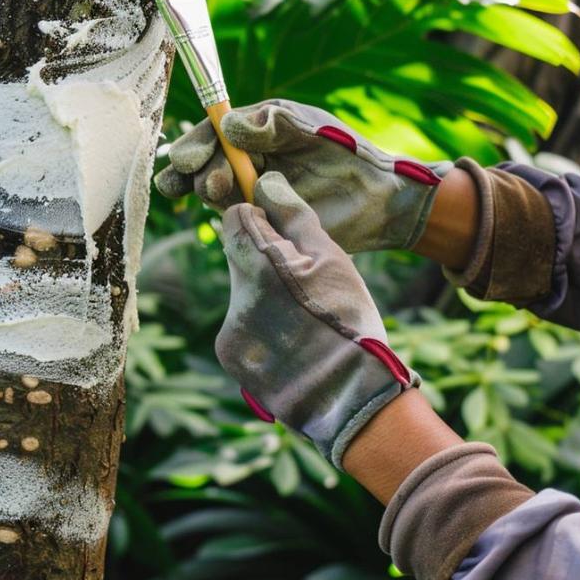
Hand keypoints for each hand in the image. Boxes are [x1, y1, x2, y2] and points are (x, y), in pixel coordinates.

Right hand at [157, 99, 451, 251]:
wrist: (378, 198)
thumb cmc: (348, 154)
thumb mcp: (310, 129)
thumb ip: (273, 122)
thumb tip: (230, 125)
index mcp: (257, 128)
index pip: (213, 132)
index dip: (195, 145)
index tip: (187, 160)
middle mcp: (248, 158)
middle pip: (205, 163)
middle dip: (198, 172)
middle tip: (210, 183)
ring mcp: (252, 190)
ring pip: (215, 191)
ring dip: (211, 192)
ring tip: (222, 193)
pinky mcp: (261, 220)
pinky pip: (235, 217)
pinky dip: (228, 216)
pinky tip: (234, 216)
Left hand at [216, 172, 418, 467]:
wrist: (351, 397)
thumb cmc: (348, 319)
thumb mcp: (332, 259)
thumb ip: (293, 217)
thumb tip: (264, 182)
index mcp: (260, 264)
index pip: (236, 217)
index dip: (261, 219)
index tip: (284, 234)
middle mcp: (235, 295)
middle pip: (239, 256)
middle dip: (265, 260)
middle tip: (305, 282)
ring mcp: (229, 329)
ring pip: (243, 293)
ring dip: (266, 296)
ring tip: (305, 318)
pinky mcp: (230, 355)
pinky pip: (242, 326)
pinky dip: (263, 329)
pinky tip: (293, 342)